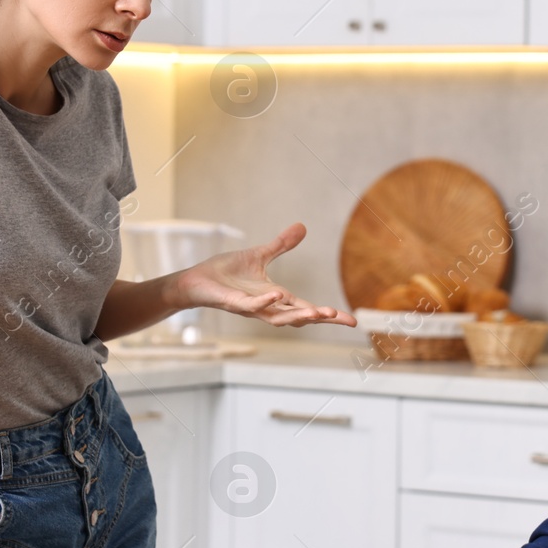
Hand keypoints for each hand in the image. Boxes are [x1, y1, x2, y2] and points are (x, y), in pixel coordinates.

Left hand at [170, 223, 356, 328]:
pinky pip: (252, 306)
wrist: (195, 281)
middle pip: (299, 317)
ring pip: (278, 317)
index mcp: (276, 298)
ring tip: (317, 312)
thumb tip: (303, 227)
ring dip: (297, 315)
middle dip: (319, 318)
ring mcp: (250, 308)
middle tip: (339, 318)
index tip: (351, 321)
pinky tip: (277, 293)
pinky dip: (265, 301)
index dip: (329, 315)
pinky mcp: (232, 304)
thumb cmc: (225, 273)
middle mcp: (267, 307)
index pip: (307, 308)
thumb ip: (281, 245)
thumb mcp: (259, 256)